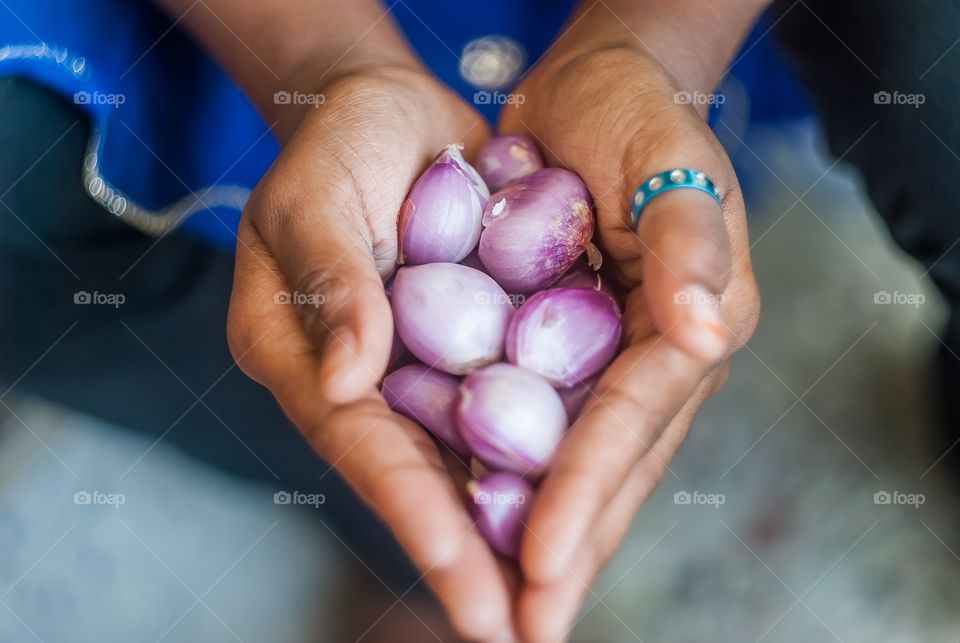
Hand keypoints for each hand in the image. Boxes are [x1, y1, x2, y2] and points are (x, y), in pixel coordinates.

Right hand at [226, 67, 517, 641]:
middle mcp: (366, 382)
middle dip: (471, 556)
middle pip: (422, 476)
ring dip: (514, 527)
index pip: (364, 444)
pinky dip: (544, 458)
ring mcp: (423, 370)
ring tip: (554, 596)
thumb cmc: (337, 145)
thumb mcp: (313, 198)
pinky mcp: (474, 347)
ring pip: (471, 460)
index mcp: (303, 359)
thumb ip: (329, 283)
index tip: (462, 575)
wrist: (393, 115)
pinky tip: (584, 505)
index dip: (413, 510)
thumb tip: (347, 383)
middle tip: (518, 630)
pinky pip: (511, 408)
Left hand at [500, 46, 760, 640]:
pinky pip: (545, 429)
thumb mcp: (670, 160)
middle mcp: (657, 360)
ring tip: (507, 608)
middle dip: (569, 553)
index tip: (540, 561)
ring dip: (543, 539)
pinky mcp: (569, 351)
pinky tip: (483, 524)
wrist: (595, 88)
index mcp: (692, 325)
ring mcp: (613, 362)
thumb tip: (709, 332)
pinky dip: (517, 481)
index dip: (586, 493)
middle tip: (525, 631)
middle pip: (611, 470)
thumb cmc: (636, 113)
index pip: (632, 425)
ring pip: (579, 466)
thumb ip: (690, 243)